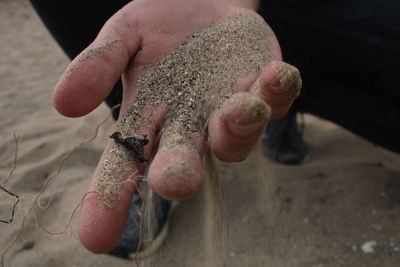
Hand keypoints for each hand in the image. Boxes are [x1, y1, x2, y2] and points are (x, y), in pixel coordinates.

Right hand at [53, 0, 300, 252]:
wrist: (203, 2)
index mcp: (149, 119)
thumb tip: (64, 105)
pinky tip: (276, 74)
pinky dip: (278, 90)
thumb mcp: (124, 34)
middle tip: (175, 181)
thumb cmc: (160, 25)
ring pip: (235, 138)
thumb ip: (98, 64)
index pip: (124, 165)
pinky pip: (275, 97)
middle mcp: (189, 125)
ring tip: (239, 108)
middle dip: (179, 172)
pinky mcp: (262, 88)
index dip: (110, 199)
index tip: (95, 237)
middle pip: (182, 160)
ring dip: (238, 128)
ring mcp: (228, 110)